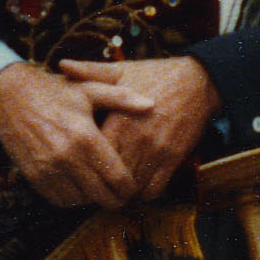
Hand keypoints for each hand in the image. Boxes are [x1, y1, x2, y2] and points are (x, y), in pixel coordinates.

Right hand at [0, 59, 152, 209]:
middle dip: (116, 199)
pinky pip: (59, 200)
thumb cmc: (54, 91)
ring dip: (93, 199)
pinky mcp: (34, 177)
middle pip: (102, 196)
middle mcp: (68, 158)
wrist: (9, 96)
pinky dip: (72, 199)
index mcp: (86, 137)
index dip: (130, 188)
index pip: (117, 178)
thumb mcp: (88, 89)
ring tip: (100, 189)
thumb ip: (121, 98)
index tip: (133, 186)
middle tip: (122, 194)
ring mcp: (49, 170)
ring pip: (81, 201)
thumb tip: (151, 105)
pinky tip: (80, 187)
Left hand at [65, 54, 220, 201]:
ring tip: (111, 190)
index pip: (94, 154)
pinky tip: (136, 188)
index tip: (78, 169)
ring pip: (131, 187)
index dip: (83, 165)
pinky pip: (154, 190)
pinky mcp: (173, 159)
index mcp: (119, 118)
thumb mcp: (122, 70)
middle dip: (99, 183)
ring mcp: (156, 150)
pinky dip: (142, 194)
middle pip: (110, 175)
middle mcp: (137, 138)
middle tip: (91, 186)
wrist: (198, 81)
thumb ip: (90, 72)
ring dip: (120, 192)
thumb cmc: (156, 75)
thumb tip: (61, 65)